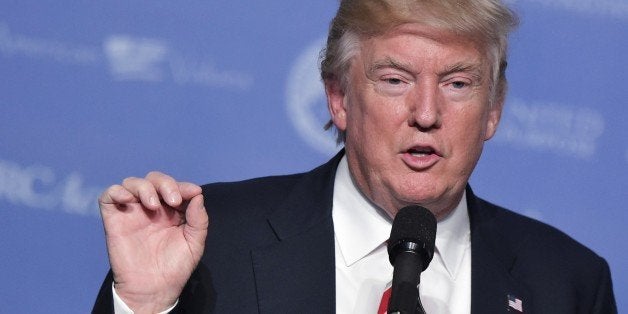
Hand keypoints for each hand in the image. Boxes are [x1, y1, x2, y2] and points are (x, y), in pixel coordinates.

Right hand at [99, 171, 207, 312]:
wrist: (153, 289)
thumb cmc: (175, 268)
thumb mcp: (194, 243)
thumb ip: (199, 219)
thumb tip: (198, 195)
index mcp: (172, 210)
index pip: (175, 188)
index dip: (184, 186)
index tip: (193, 192)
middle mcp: (152, 208)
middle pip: (154, 180)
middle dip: (166, 184)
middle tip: (173, 200)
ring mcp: (132, 212)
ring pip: (132, 183)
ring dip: (144, 187)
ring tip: (152, 205)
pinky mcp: (114, 219)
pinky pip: (109, 196)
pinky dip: (117, 191)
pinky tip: (128, 199)